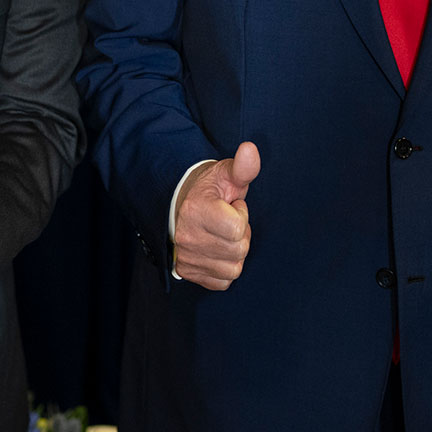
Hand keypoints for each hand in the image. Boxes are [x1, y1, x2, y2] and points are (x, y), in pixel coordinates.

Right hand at [172, 142, 259, 289]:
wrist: (181, 207)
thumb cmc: (210, 191)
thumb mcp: (226, 174)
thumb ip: (243, 167)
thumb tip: (251, 149)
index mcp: (196, 211)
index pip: (237, 228)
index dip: (241, 214)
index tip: (231, 205)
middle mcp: (188, 237)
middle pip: (239, 250)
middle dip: (240, 234)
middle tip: (227, 220)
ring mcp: (187, 258)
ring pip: (233, 268)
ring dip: (234, 252)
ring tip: (222, 235)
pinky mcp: (188, 273)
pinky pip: (224, 282)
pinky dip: (225, 268)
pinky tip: (217, 251)